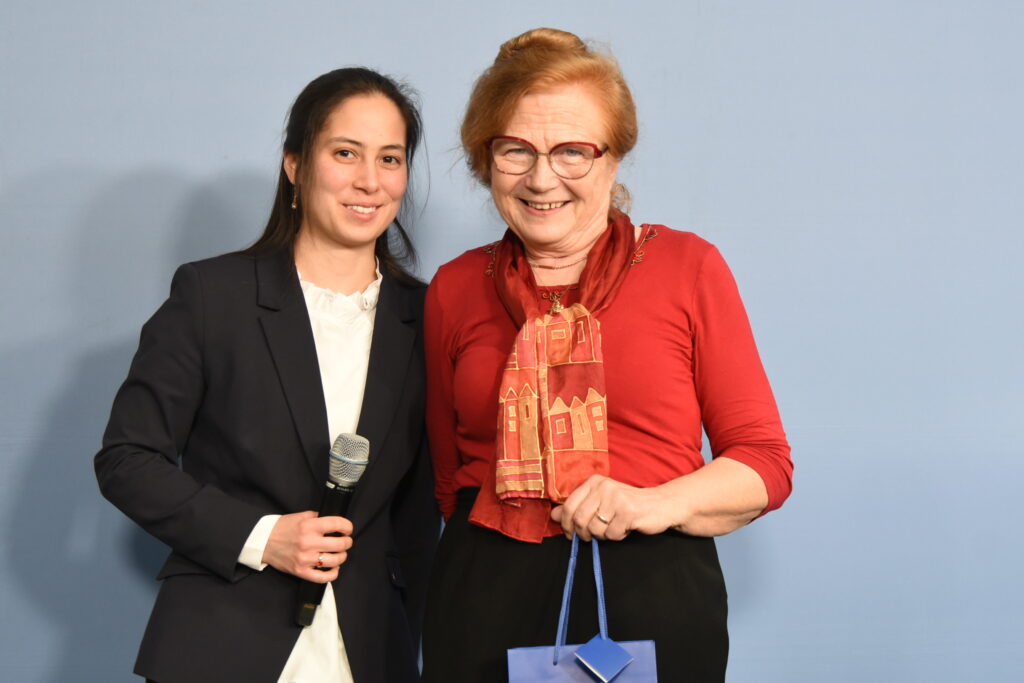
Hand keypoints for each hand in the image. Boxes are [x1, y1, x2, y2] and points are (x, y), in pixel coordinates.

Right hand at [262, 511, 353, 581]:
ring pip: (335, 560)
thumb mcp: (301, 516)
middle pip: (340, 544)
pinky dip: (333, 574)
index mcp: (309, 526)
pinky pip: (323, 578)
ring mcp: (305, 559)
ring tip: (340, 553)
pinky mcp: (301, 571)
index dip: (347, 526)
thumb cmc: (283, 528)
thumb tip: (334, 522)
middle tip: (346, 541)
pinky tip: (334, 568)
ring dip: (342, 556)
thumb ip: (318, 517)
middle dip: (347, 542)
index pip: (338, 524)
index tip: (347, 529)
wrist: (263, 542)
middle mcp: (308, 543)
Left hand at [550, 475, 671, 541]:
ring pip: (595, 529)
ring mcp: (617, 498)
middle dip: (584, 533)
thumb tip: (554, 515)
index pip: (569, 506)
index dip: (567, 524)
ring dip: (604, 535)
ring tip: (614, 526)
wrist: (660, 504)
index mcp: (594, 481)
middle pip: (580, 520)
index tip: (571, 534)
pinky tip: (626, 527)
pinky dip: (618, 536)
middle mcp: (604, 487)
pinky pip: (612, 535)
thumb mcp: (599, 502)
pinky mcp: (629, 512)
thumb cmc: (626, 505)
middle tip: (592, 536)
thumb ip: (577, 507)